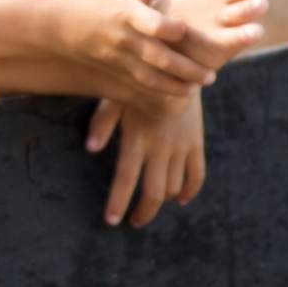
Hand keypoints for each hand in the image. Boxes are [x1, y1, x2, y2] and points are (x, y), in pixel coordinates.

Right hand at [47, 0, 215, 100]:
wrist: (53, 26)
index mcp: (123, 12)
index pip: (151, 24)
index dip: (170, 29)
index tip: (183, 30)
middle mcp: (122, 38)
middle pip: (159, 58)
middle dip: (187, 69)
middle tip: (211, 74)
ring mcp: (117, 58)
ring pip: (151, 78)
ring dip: (177, 85)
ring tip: (198, 86)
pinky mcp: (112, 70)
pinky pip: (138, 85)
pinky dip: (159, 92)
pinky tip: (178, 93)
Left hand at [86, 89, 205, 227]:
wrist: (182, 65)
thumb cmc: (140, 80)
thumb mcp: (116, 96)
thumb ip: (102, 122)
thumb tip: (90, 148)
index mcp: (137, 136)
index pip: (125, 179)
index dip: (118, 202)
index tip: (111, 221)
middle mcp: (160, 146)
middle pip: (153, 192)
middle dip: (142, 212)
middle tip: (133, 222)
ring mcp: (181, 146)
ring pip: (173, 187)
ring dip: (161, 200)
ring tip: (148, 205)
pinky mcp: (196, 142)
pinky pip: (197, 175)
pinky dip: (189, 191)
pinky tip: (179, 199)